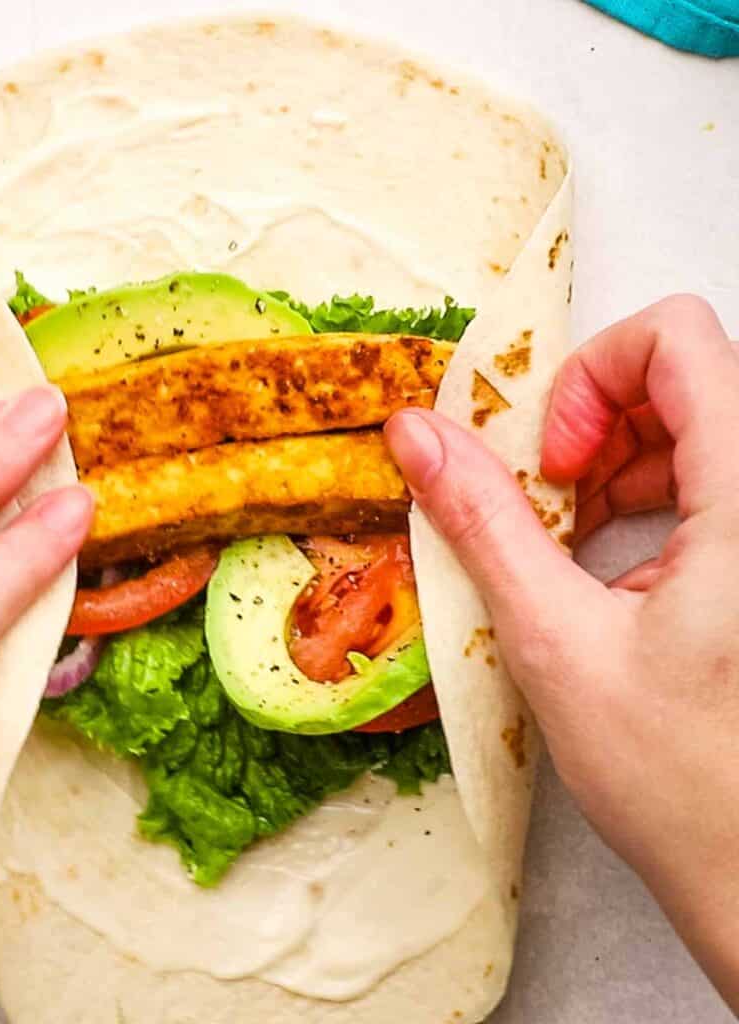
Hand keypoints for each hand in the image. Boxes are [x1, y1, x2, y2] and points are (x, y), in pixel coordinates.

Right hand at [385, 295, 738, 1011]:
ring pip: (694, 417)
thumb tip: (417, 432)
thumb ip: (482, 522)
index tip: (554, 465)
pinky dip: (643, 491)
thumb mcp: (554, 640)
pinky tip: (607, 554)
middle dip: (594, 422)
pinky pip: (708, 470)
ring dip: (614, 458)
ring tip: (569, 533)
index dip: (592, 377)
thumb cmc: (676, 780)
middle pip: (684, 374)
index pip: (678, 339)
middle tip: (551, 501)